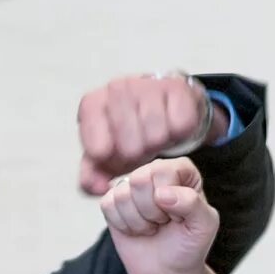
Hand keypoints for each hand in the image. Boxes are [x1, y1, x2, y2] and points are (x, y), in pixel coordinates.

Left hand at [76, 71, 211, 194]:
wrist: (163, 106)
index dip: (112, 162)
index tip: (117, 157)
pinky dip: (179, 133)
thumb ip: (93, 175)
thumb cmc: (132, 131)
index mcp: (94, 105)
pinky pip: (181, 124)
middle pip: (130, 146)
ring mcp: (146, 85)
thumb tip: (97, 188)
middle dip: (139, 156)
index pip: (97, 149)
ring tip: (156, 137)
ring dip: (160, 144)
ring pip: (157, 135)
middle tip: (142, 148)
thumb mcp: (108, 155)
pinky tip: (171, 126)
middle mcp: (117, 89)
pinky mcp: (176, 86)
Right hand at [98, 158, 233, 273]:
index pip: (165, 171)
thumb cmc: (189, 245)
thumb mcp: (205, 225)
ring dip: (139, 221)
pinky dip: (124, 226)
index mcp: (181, 171)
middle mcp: (154, 172)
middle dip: (152, 211)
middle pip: (139, 179)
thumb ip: (193, 203)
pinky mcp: (113, 201)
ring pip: (122, 194)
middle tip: (163, 222)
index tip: (179, 216)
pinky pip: (108, 205)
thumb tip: (161, 193)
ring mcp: (131, 185)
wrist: (169, 272)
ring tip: (152, 227)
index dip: (171, 200)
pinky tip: (137, 230)